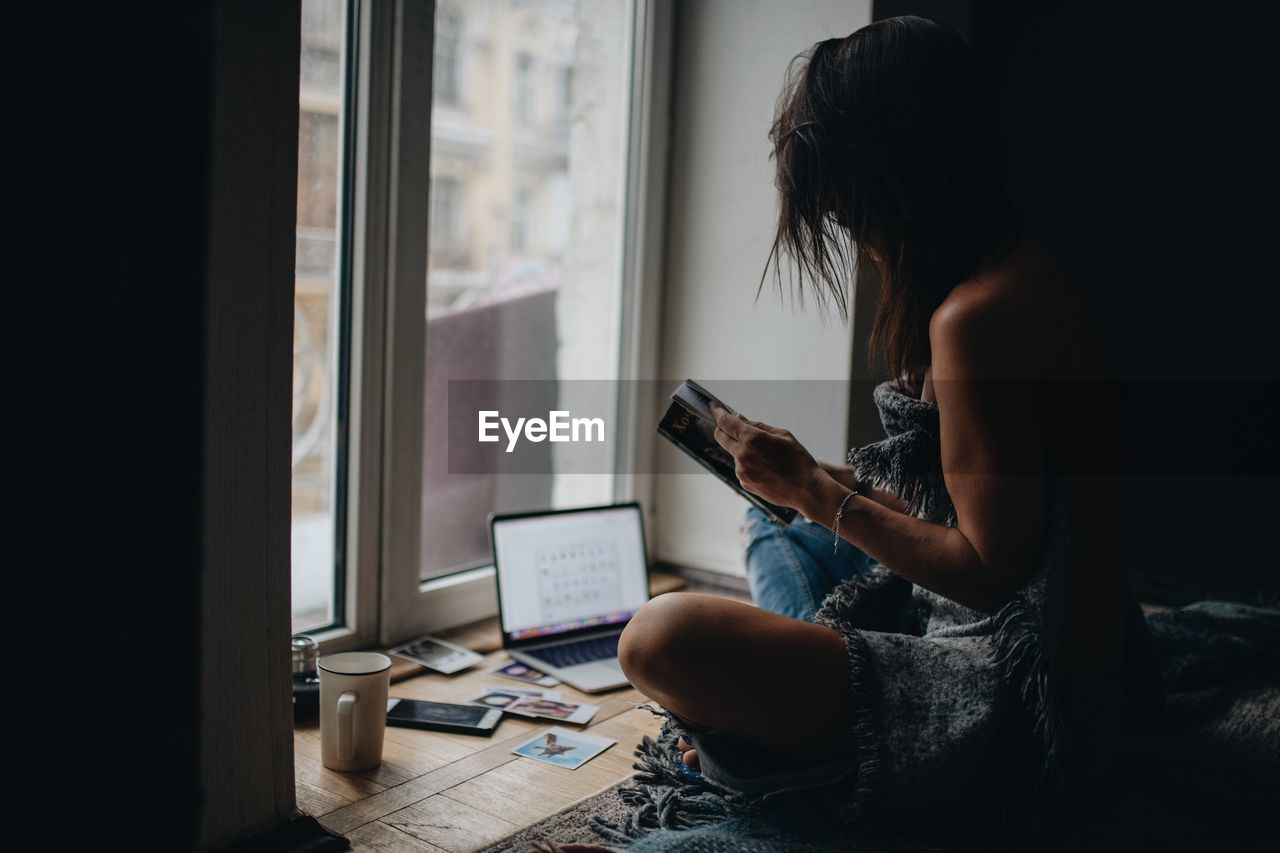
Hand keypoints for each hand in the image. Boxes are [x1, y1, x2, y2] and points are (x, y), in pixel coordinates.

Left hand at [710, 402, 825, 510]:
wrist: (806, 490)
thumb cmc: (798, 459)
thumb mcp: (782, 435)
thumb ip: (757, 425)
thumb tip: (738, 418)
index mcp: (752, 440)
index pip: (726, 422)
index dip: (718, 412)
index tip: (714, 407)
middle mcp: (742, 455)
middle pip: (720, 436)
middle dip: (723, 428)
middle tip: (733, 425)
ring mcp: (741, 471)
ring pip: (733, 453)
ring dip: (741, 448)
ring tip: (766, 455)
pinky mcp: (744, 483)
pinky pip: (741, 467)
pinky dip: (748, 463)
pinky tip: (767, 468)